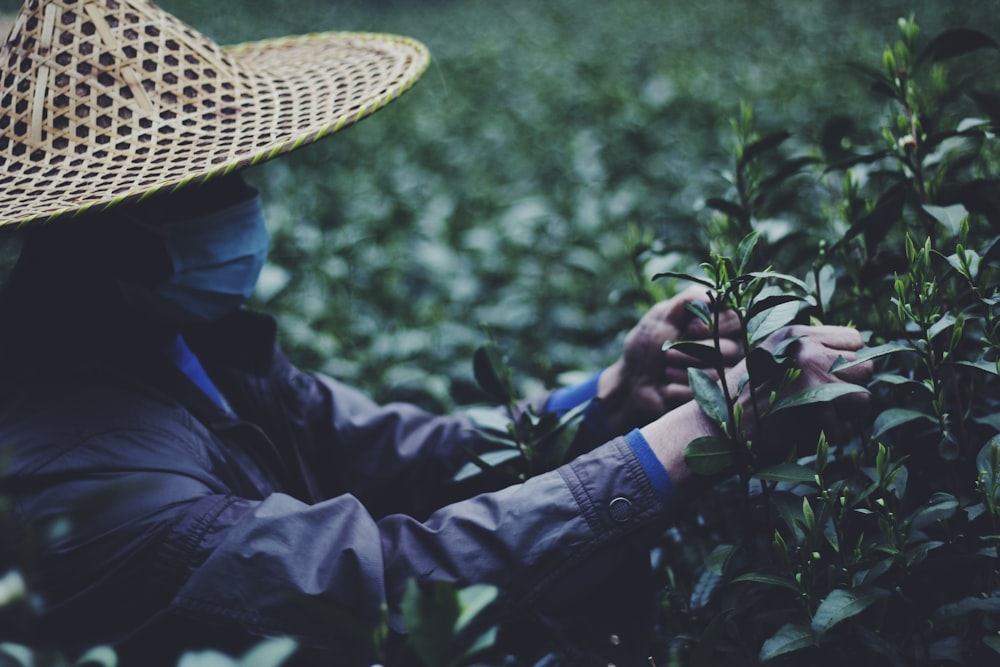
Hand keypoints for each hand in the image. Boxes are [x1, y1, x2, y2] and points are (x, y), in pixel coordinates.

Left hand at [598, 286, 741, 433]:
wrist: (632, 381)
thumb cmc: (647, 344)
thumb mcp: (662, 315)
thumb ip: (687, 301)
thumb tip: (712, 296)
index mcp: (719, 327)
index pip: (737, 320)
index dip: (715, 325)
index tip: (689, 327)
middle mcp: (727, 351)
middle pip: (732, 350)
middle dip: (693, 350)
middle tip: (667, 353)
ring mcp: (723, 379)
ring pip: (721, 374)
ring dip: (685, 370)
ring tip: (665, 370)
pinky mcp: (712, 402)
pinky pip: (707, 396)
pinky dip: (680, 389)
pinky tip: (666, 387)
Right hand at [640, 324, 872, 490]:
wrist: (719, 429)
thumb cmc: (745, 398)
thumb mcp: (771, 357)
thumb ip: (809, 351)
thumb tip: (857, 354)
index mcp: (795, 335)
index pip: (855, 340)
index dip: (847, 360)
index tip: (828, 376)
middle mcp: (806, 351)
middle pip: (865, 366)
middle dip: (850, 385)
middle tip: (821, 399)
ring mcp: (813, 380)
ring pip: (863, 396)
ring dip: (845, 409)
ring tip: (813, 413)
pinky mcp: (817, 410)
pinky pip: (847, 423)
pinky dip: (834, 430)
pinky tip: (805, 428)